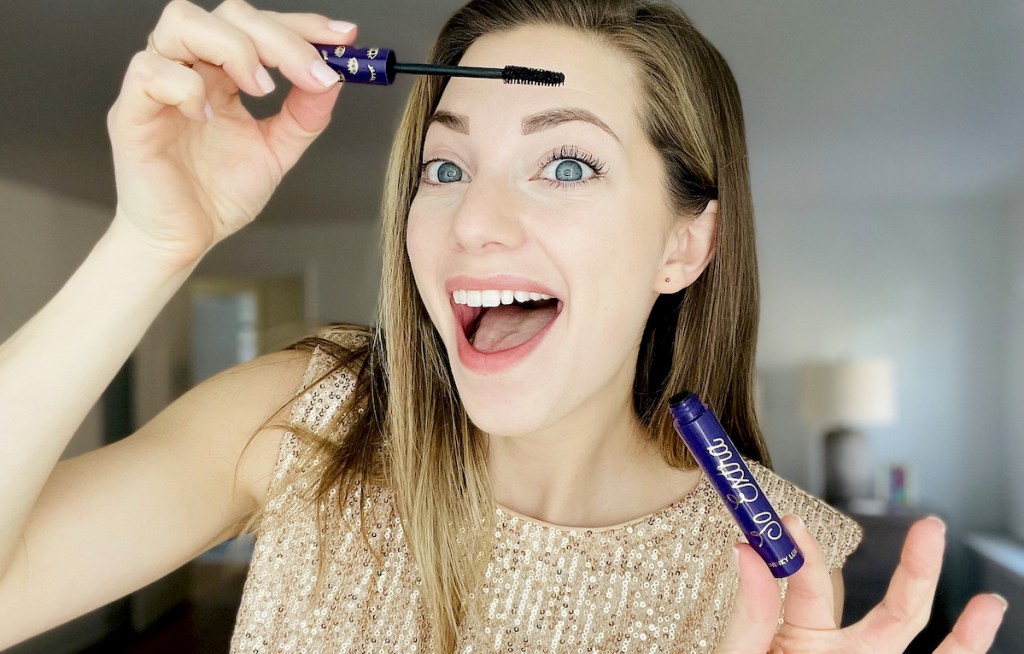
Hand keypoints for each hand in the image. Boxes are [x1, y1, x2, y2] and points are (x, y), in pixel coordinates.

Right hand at [106, 0, 356, 268]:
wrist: (184, 240)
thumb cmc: (217, 194)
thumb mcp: (276, 150)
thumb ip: (304, 116)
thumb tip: (334, 78)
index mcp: (222, 73)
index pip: (259, 25)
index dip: (302, 25)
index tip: (342, 37)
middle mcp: (189, 68)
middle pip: (228, 14)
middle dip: (279, 38)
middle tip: (310, 74)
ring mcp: (158, 85)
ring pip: (182, 22)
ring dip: (234, 48)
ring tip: (260, 90)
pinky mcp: (131, 113)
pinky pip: (149, 72)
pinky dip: (186, 87)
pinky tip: (207, 118)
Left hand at [718, 515, 1006, 652]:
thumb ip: (749, 614)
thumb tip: (747, 552)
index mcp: (799, 635)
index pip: (811, 585)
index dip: (803, 553)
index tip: (790, 523)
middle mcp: (842, 653)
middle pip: (891, 612)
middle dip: (916, 570)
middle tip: (931, 528)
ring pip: (920, 652)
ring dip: (964, 636)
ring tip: (991, 603)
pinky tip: (981, 638)